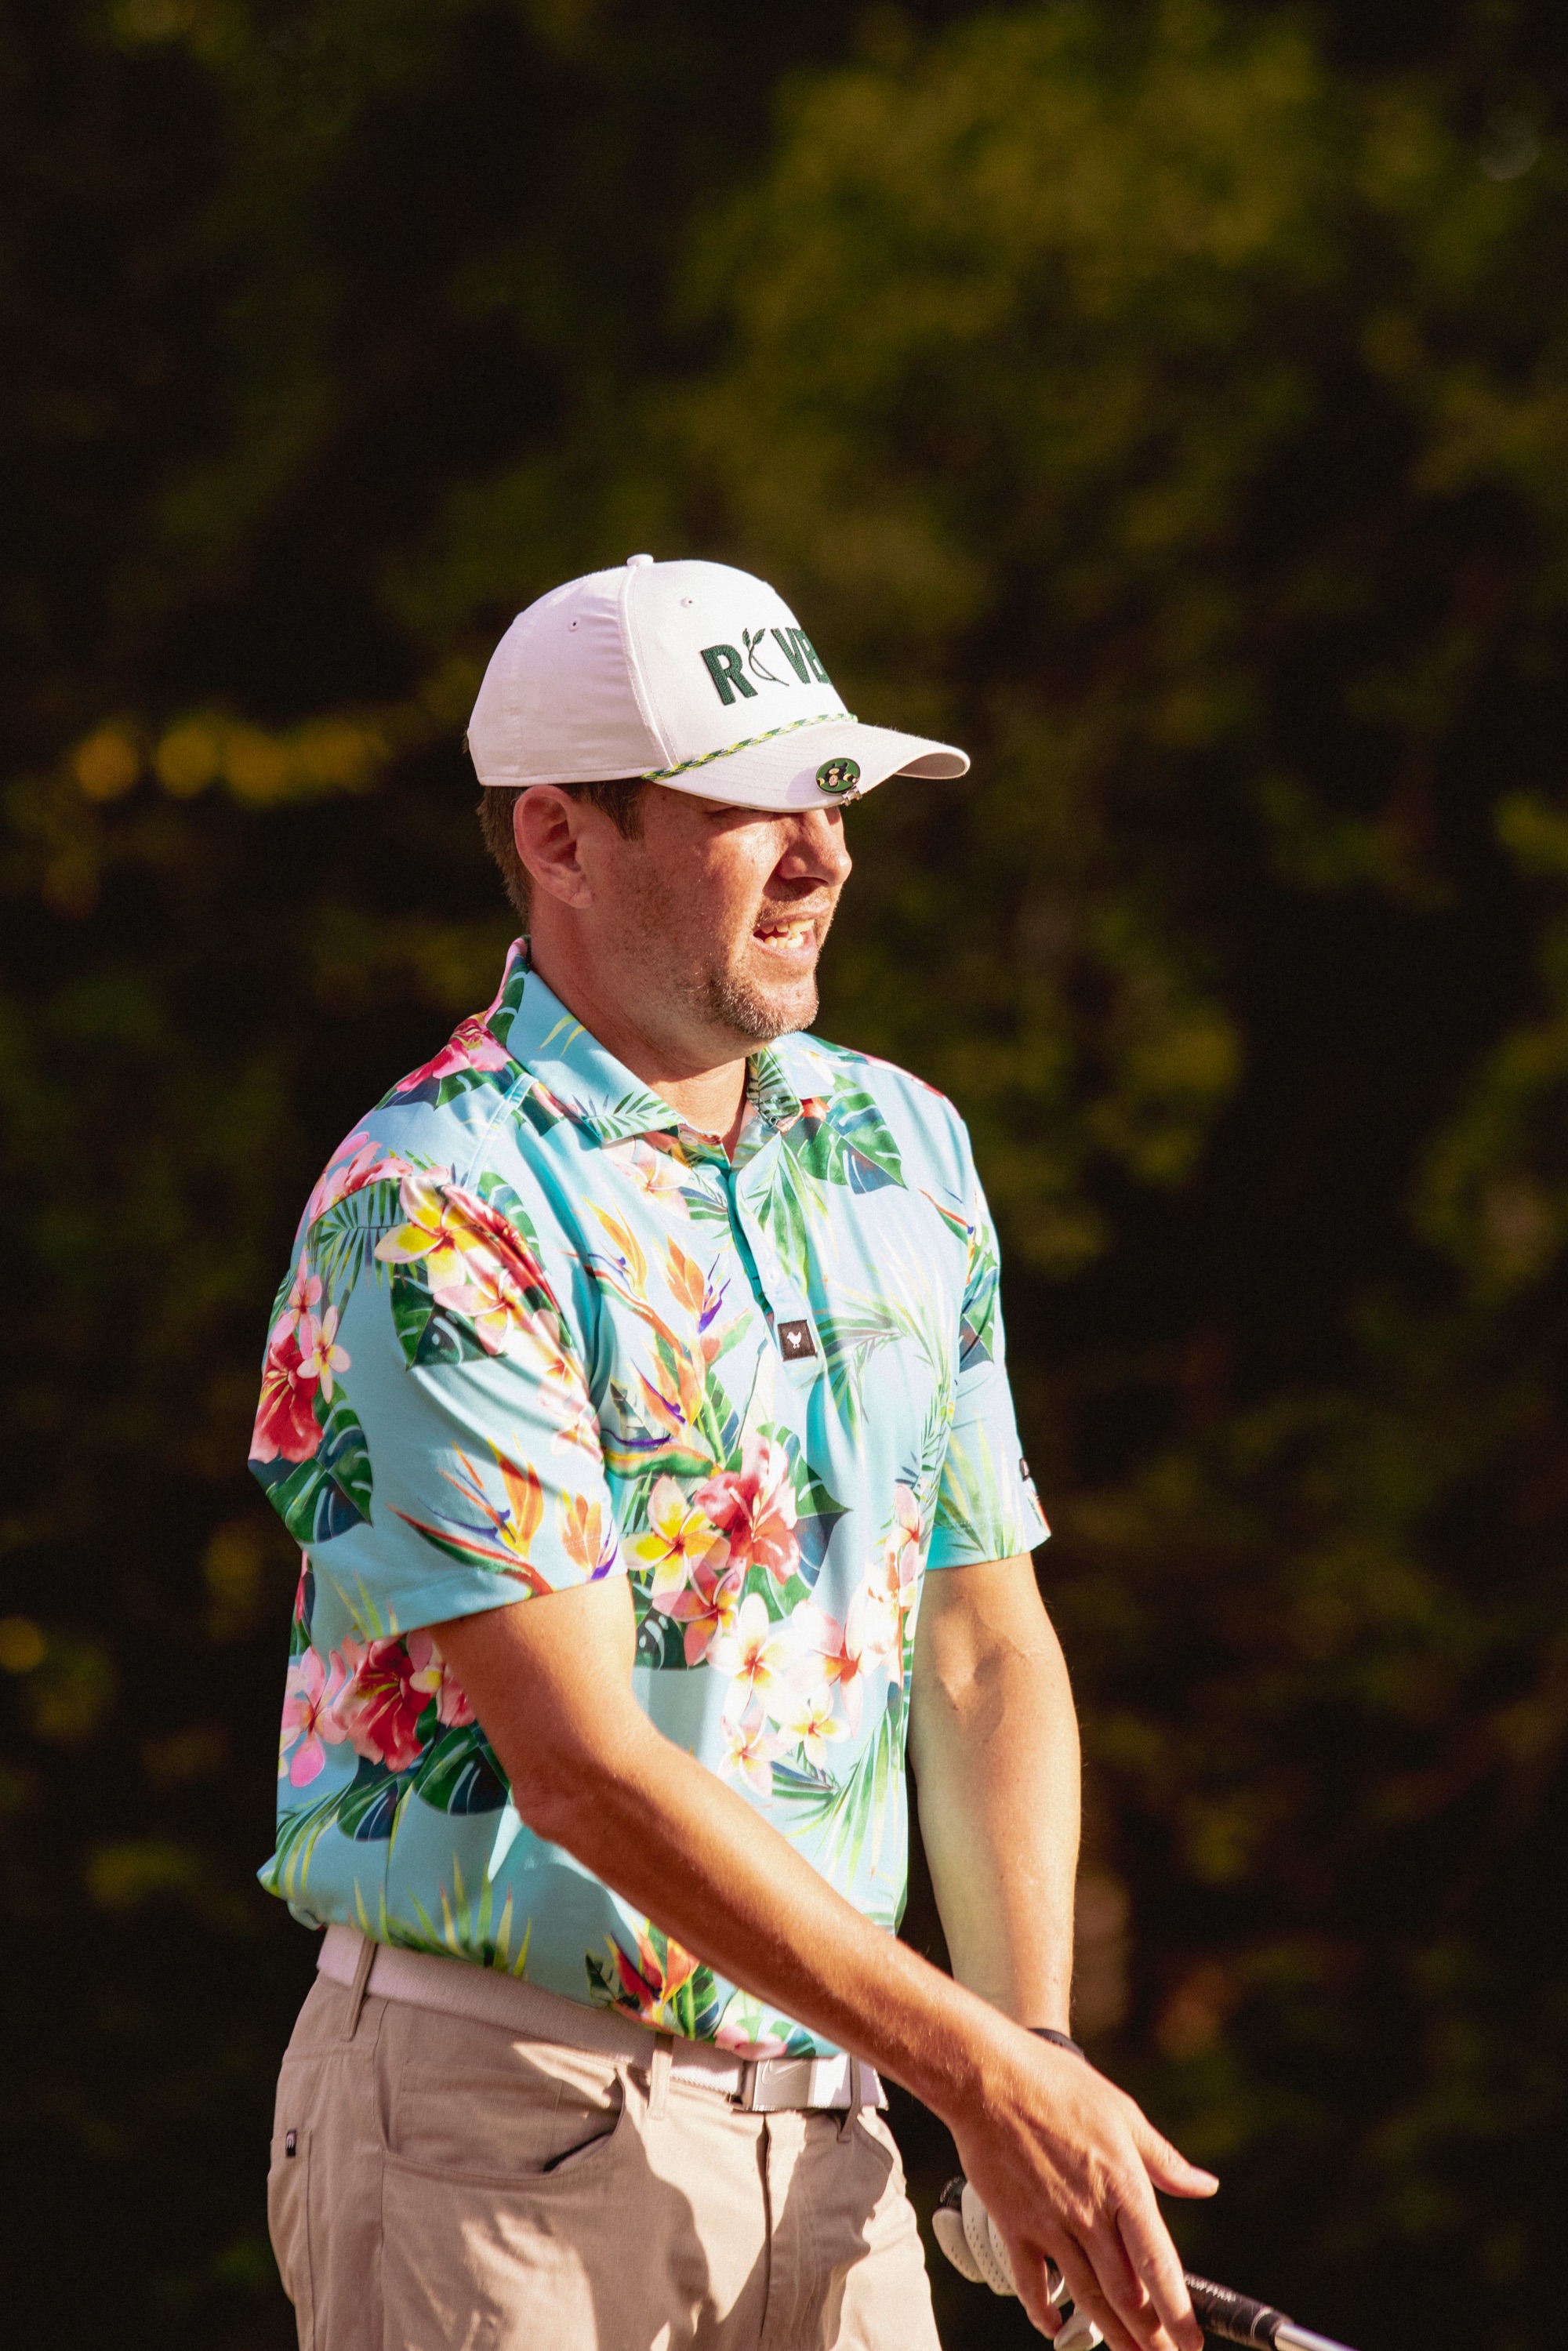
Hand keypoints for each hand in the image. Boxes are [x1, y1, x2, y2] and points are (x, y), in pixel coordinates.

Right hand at [948, 2029, 1217, 2350]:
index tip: (1192, 2343)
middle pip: (1125, 2295)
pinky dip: (1042, 2312)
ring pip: (1086, 2297)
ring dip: (1111, 2334)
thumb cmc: (1055, 2083)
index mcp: (1123, 2187)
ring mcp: (1050, 2225)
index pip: (1158, 2264)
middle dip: (1149, 2336)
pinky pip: (1032, 2283)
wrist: (988, 2076)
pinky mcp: (1014, 2225)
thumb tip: (1203, 2185)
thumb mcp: (1122, 2113)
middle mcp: (1089, 2215)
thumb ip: (1164, 2160)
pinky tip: (1052, 2326)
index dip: (1178, 2312)